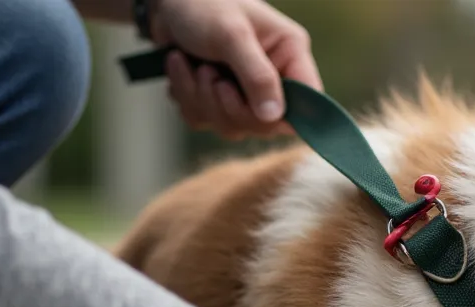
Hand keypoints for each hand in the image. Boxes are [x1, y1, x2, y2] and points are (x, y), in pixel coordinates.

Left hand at [149, 0, 321, 138]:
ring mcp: (244, 91)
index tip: (254, 109)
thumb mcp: (231, 35)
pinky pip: (205, 121)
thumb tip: (273, 117)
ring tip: (189, 64)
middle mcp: (273, 76)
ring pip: (231, 125)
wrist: (167, 1)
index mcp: (290, 54)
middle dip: (227, 105)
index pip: (307, 102)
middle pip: (264, 124)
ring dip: (200, 98)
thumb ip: (256, 75)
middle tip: (208, 73)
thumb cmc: (205, 5)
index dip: (284, 116)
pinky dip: (186, 97)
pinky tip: (180, 68)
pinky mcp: (217, 99)